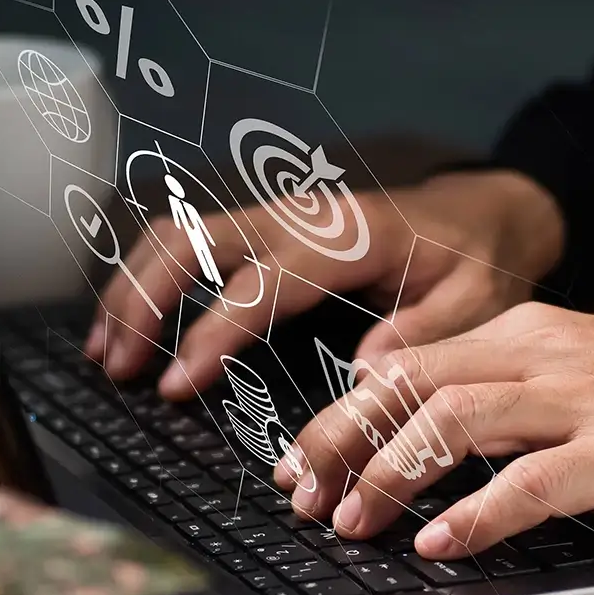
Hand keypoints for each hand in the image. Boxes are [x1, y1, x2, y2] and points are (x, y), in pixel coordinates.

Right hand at [86, 169, 564, 400]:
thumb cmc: (479, 259)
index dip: (212, 334)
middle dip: (143, 301)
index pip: (261, 283)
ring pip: (180, 233)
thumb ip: (425, 334)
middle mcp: (301, 214)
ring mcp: (278, 213)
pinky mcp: (270, 224)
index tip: (175, 385)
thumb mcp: (478, 302)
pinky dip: (153, 276)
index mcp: (350, 236)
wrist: (488, 209)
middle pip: (194, 240)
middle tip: (116, 370)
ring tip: (105, 352)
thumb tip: (364, 374)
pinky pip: (194, 239)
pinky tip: (133, 322)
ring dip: (133, 288)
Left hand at [277, 303, 593, 558]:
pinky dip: (476, 514)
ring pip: (455, 423)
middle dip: (340, 441)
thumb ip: (512, 389)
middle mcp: (546, 354)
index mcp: (529, 332)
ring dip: (390, 475)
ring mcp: (586, 400)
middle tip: (300, 493)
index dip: (342, 412)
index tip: (301, 459)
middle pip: (411, 386)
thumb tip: (430, 425)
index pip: (409, 363)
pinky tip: (441, 543)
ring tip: (353, 522)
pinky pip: (531, 481)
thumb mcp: (587, 370)